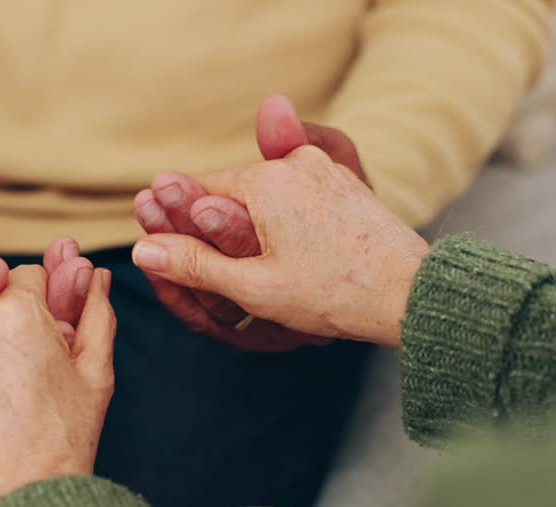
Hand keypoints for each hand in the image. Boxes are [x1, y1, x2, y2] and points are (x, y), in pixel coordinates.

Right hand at [132, 96, 363, 351]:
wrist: (412, 294)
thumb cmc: (334, 293)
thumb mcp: (253, 287)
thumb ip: (194, 264)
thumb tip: (142, 251)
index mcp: (267, 179)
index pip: (200, 192)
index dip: (181, 227)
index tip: (174, 260)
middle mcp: (296, 162)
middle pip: (233, 193)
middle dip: (217, 234)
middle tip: (213, 282)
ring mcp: (325, 171)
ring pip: (265, 199)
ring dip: (250, 236)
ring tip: (257, 281)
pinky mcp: (345, 187)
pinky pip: (295, 202)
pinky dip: (281, 231)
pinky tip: (290, 265)